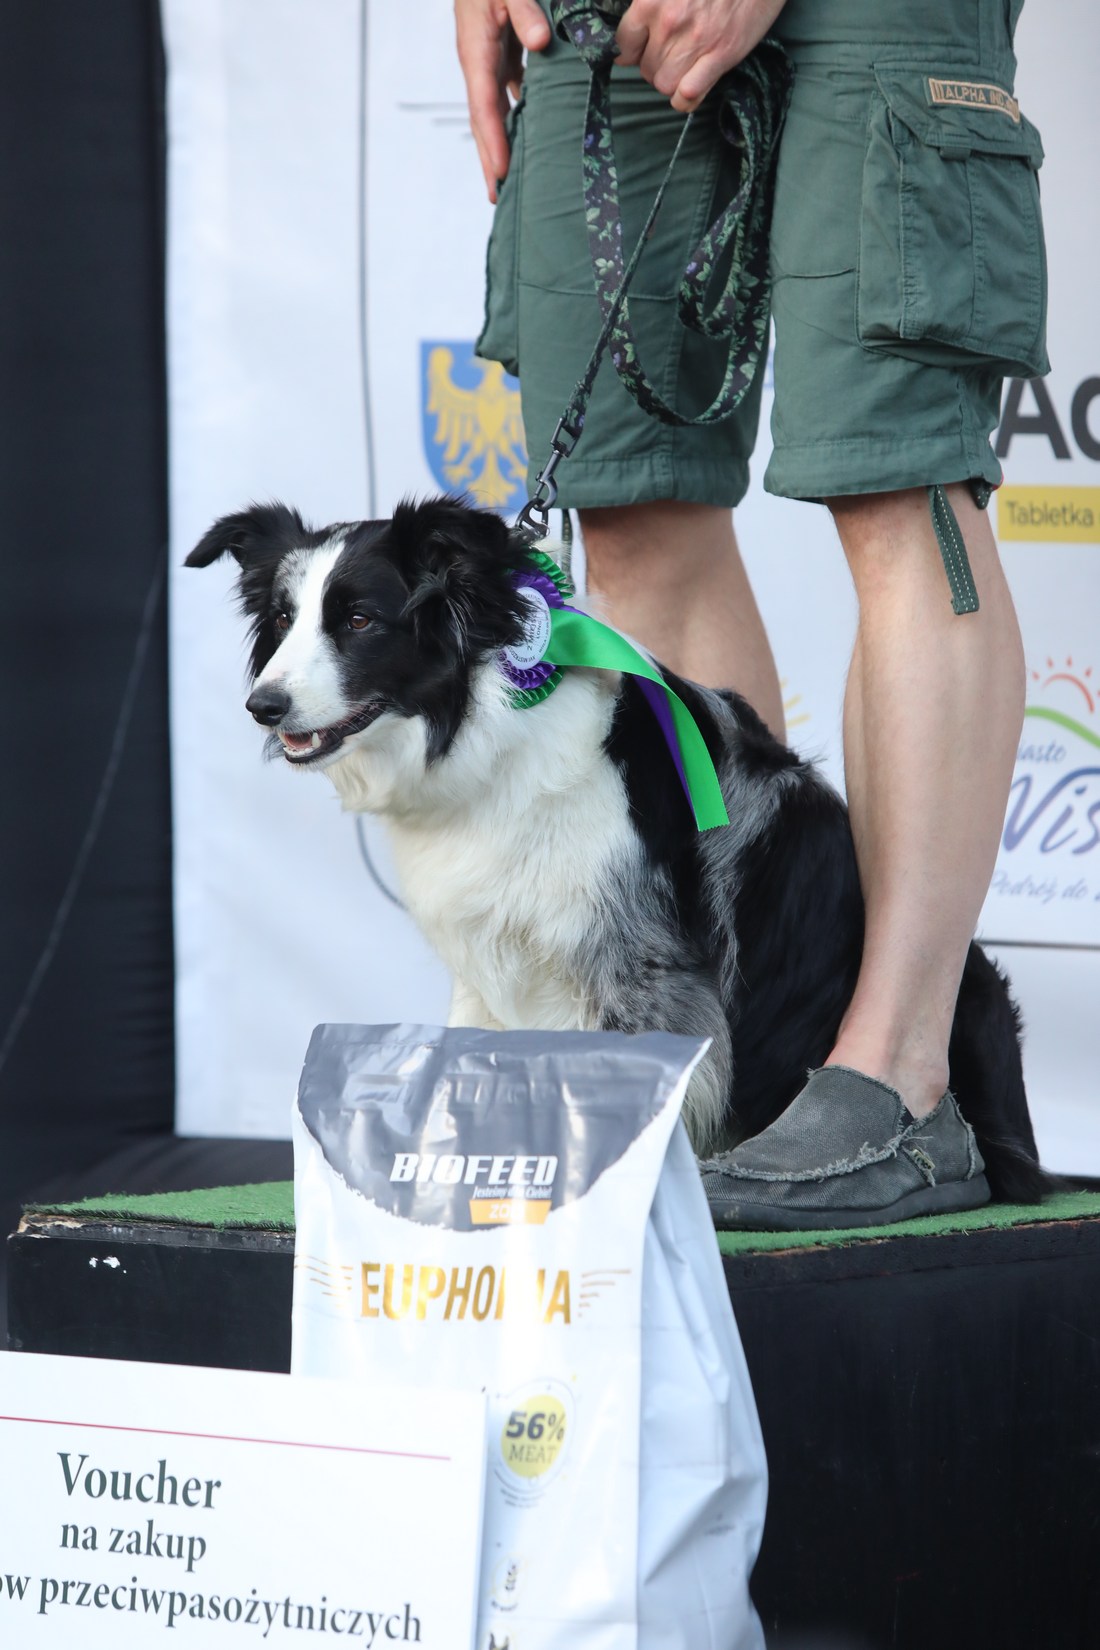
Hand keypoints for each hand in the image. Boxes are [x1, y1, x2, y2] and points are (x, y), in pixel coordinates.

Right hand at [455, 0, 551, 201]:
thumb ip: (524, 10)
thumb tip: (540, 44)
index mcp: (476, 48)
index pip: (484, 105)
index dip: (492, 140)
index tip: (501, 171)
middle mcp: (477, 60)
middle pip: (482, 119)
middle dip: (488, 157)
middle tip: (497, 196)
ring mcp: (487, 59)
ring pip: (493, 111)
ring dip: (500, 144)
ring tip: (509, 178)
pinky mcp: (499, 53)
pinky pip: (506, 94)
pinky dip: (515, 118)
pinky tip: (530, 138)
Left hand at [615, 0, 787, 111]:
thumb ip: (651, 3)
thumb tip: (636, 29)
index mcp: (651, 1)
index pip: (623, 44)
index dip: (630, 51)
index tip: (639, 50)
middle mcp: (669, 24)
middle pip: (646, 68)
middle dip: (655, 65)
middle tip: (671, 52)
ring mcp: (695, 43)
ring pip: (664, 85)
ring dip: (671, 80)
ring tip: (683, 65)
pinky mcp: (720, 57)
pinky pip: (688, 96)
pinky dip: (685, 98)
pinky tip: (690, 86)